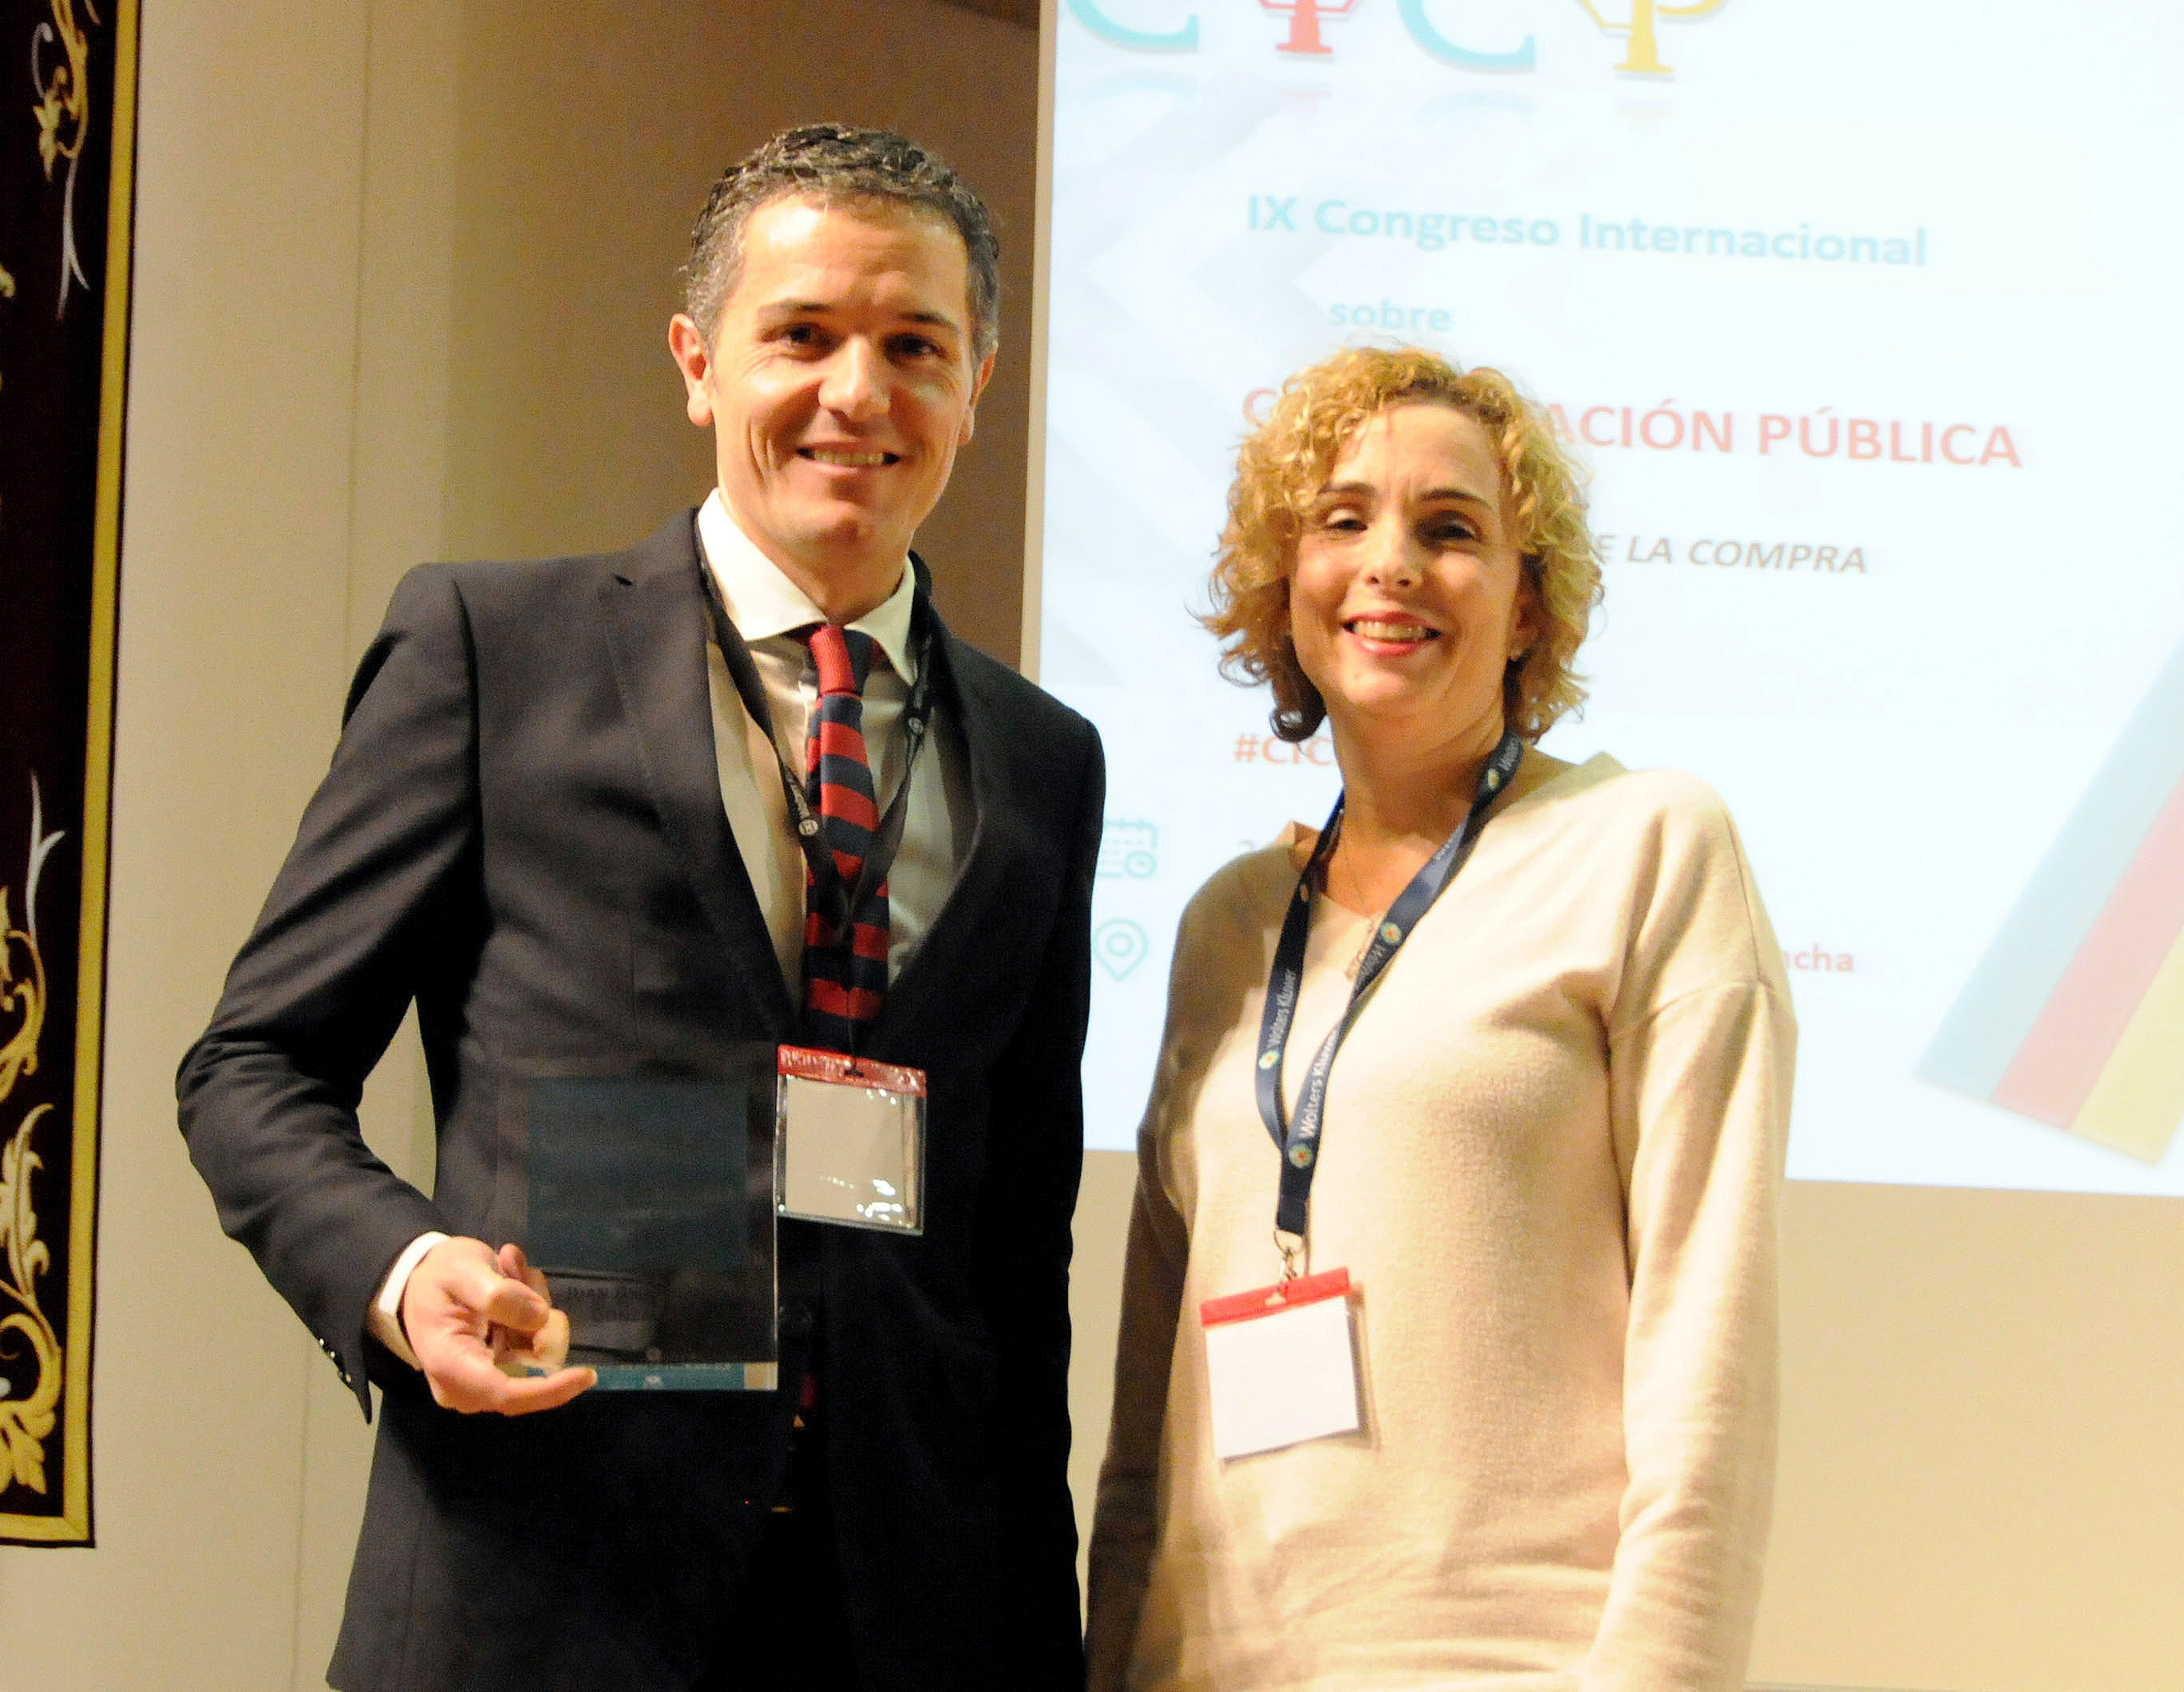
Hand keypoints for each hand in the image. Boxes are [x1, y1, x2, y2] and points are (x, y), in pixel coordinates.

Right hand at [401, 1236, 594, 1413]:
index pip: (506, 1393)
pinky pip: (536, 1343)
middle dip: (539, 1317)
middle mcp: (468, 1386)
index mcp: (451, 1367)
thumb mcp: (460, 1270)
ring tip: (508, 1268)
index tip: (586, 1374)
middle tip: (517, 1271)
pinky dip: (534, 1309)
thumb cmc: (435, 1277)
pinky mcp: (502, 1367)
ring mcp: (487, 1379)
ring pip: (538, 1351)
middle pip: (531, 1369)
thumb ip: (496, 1293)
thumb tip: (540, 1318)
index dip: (549, 1388)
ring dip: (535, 1305)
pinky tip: (512, 1279)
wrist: (420, 1280)